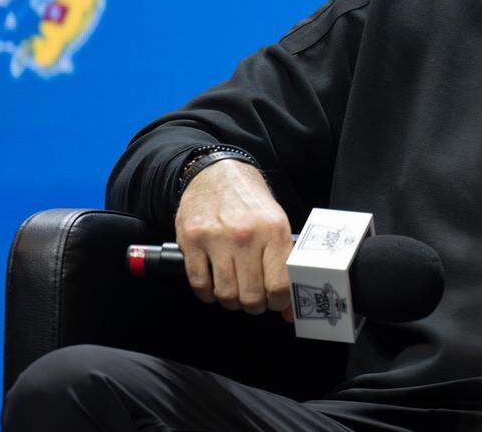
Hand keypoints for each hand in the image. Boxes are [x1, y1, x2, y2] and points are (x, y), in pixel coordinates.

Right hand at [174, 159, 294, 319]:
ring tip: (235, 292)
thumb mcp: (276, 225)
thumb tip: (290, 308)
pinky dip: (207, 293)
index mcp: (273, 231)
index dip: (279, 303)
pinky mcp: (192, 240)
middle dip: (255, 306)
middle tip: (255, 300)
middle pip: (251, 295)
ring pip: (225, 294)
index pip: (279, 285)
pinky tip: (213, 285)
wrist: (218, 174)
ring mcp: (216, 238)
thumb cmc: (250, 203)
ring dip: (231, 301)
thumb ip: (284, 263)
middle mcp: (246, 235)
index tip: (276, 302)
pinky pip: (199, 284)